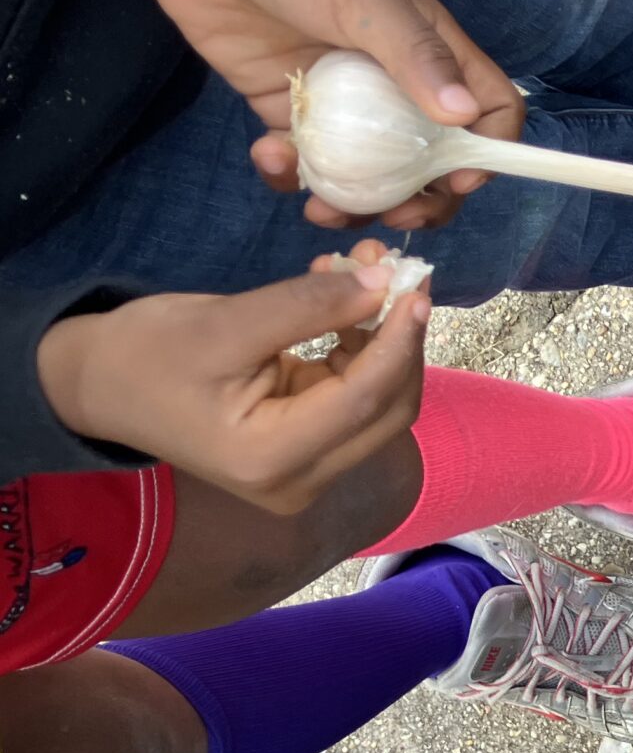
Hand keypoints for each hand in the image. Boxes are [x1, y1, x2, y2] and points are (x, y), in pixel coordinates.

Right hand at [35, 267, 427, 513]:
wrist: (97, 386)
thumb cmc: (144, 355)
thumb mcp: (222, 324)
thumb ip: (305, 305)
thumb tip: (385, 282)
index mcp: (271, 460)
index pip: (364, 400)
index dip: (400, 340)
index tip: (415, 284)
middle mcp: (298, 481)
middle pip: (386, 410)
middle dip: (399, 340)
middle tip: (395, 272)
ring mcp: (305, 472)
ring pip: (378, 404)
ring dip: (382, 340)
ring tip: (359, 274)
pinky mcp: (306, 452)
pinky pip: (354, 399)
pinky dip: (359, 350)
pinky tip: (343, 305)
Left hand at [146, 0, 523, 230]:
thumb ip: (416, 56)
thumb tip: (466, 116)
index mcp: (433, 54)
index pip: (490, 112)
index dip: (487, 152)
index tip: (454, 179)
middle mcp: (397, 87)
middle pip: (434, 162)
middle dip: (421, 199)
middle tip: (393, 215)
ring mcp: (344, 105)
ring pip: (369, 176)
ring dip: (352, 203)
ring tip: (320, 210)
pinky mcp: (290, 113)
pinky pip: (304, 164)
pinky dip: (291, 175)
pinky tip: (268, 154)